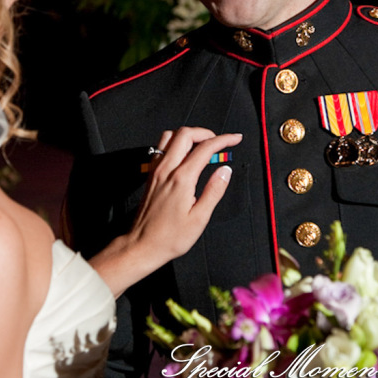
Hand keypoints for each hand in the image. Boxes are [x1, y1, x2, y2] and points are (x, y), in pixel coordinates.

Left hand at [89, 127, 241, 297]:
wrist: (142, 245)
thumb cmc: (169, 237)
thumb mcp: (199, 218)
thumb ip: (214, 190)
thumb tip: (225, 170)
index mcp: (181, 179)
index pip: (205, 148)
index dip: (223, 140)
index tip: (234, 138)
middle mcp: (166, 170)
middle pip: (185, 134)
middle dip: (206, 132)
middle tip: (219, 141)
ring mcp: (156, 171)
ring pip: (170, 136)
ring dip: (188, 135)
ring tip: (202, 145)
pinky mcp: (150, 175)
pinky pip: (161, 148)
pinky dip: (175, 143)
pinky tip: (184, 155)